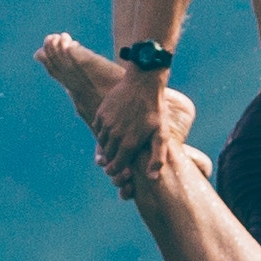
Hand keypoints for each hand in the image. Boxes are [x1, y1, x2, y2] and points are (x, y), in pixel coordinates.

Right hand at [93, 64, 168, 183]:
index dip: (117, 171)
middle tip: (117, 161)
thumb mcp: (162, 134)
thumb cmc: (156, 110)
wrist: (143, 82)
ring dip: (107, 147)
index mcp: (129, 144)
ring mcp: (106, 124)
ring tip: (115, 146)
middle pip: (107, 157)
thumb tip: (152, 178)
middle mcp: (115, 136)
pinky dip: (103, 133)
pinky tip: (112, 131)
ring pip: (101, 144)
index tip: (119, 172)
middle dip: (111, 161)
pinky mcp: (101, 114)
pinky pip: (98, 129)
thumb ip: (157, 158)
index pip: (116, 166)